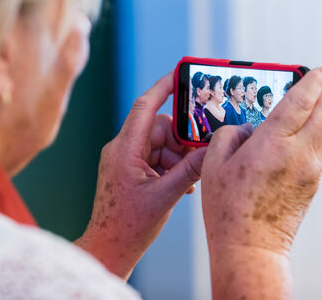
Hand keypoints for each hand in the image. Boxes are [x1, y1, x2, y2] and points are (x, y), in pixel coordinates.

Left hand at [76, 71, 206, 279]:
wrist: (109, 247)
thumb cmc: (129, 225)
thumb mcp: (165, 196)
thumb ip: (190, 171)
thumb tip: (212, 151)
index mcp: (125, 149)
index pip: (145, 106)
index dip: (164, 87)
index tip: (181, 74)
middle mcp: (122, 149)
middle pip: (159, 129)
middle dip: (182, 141)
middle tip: (201, 154)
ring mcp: (125, 160)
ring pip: (160, 145)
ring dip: (178, 159)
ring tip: (188, 181)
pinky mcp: (129, 170)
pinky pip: (155, 158)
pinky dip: (170, 167)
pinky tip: (181, 185)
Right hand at [202, 67, 321, 298]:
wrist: (250, 247)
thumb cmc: (227, 208)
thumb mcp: (213, 164)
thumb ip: (228, 135)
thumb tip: (246, 129)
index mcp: (272, 145)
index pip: (301, 101)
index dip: (312, 80)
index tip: (320, 69)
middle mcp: (298, 154)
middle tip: (317, 84)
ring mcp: (310, 171)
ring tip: (312, 107)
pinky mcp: (313, 184)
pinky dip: (321, 133)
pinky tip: (304, 136)